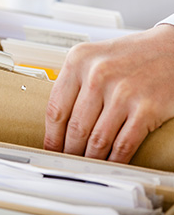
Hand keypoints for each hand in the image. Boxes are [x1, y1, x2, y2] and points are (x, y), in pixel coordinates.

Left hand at [44, 24, 173, 162]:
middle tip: (68, 160)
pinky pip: (123, 145)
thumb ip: (75, 85)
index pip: (55, 109)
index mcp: (79, 60)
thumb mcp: (94, 59)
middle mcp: (98, 74)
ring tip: (86, 164)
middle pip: (75, 128)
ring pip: (97, 140)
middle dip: (69, 151)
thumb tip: (59, 123)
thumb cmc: (130, 56)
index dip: (51, 136)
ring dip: (90, 159)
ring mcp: (123, 92)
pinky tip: (109, 163)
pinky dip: (114, 160)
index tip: (51, 148)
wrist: (170, 49)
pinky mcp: (146, 108)